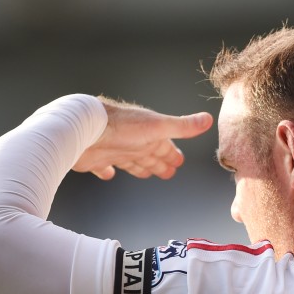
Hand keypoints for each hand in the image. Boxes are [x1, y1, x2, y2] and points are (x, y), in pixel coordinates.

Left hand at [74, 96, 213, 179]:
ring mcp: (114, 149)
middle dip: (159, 162)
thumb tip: (207, 119)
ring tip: (146, 173)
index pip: (165, 145)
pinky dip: (107, 171)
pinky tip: (109, 174)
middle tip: (169, 172)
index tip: (179, 161)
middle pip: (149, 154)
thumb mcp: (158, 127)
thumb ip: (182, 126)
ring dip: (139, 166)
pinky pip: (104, 167)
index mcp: (148, 134)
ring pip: (131, 161)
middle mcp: (132, 141)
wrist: (85, 129)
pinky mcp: (96, 159)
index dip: (172, 154)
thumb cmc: (121, 126)